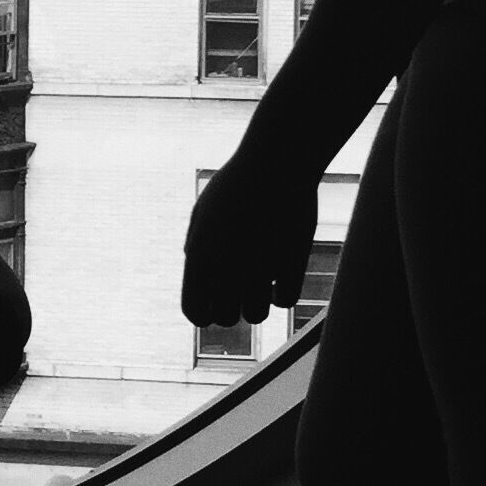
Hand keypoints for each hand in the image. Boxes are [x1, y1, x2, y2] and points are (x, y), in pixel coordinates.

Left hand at [181, 154, 319, 326]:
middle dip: (231, 307)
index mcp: (199, 257)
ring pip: (256, 316)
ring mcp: (259, 270)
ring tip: (259, 280)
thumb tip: (200, 277)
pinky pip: (285, 301)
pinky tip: (280, 273)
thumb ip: (197, 249)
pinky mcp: (290, 267)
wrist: (273, 166)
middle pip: (226, 319)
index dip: (204, 313)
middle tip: (239, 286)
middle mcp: (225, 269)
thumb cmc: (236, 186)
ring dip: (257, 303)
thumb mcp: (204, 214)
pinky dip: (282, 291)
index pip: (195, 313)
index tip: (214, 301)